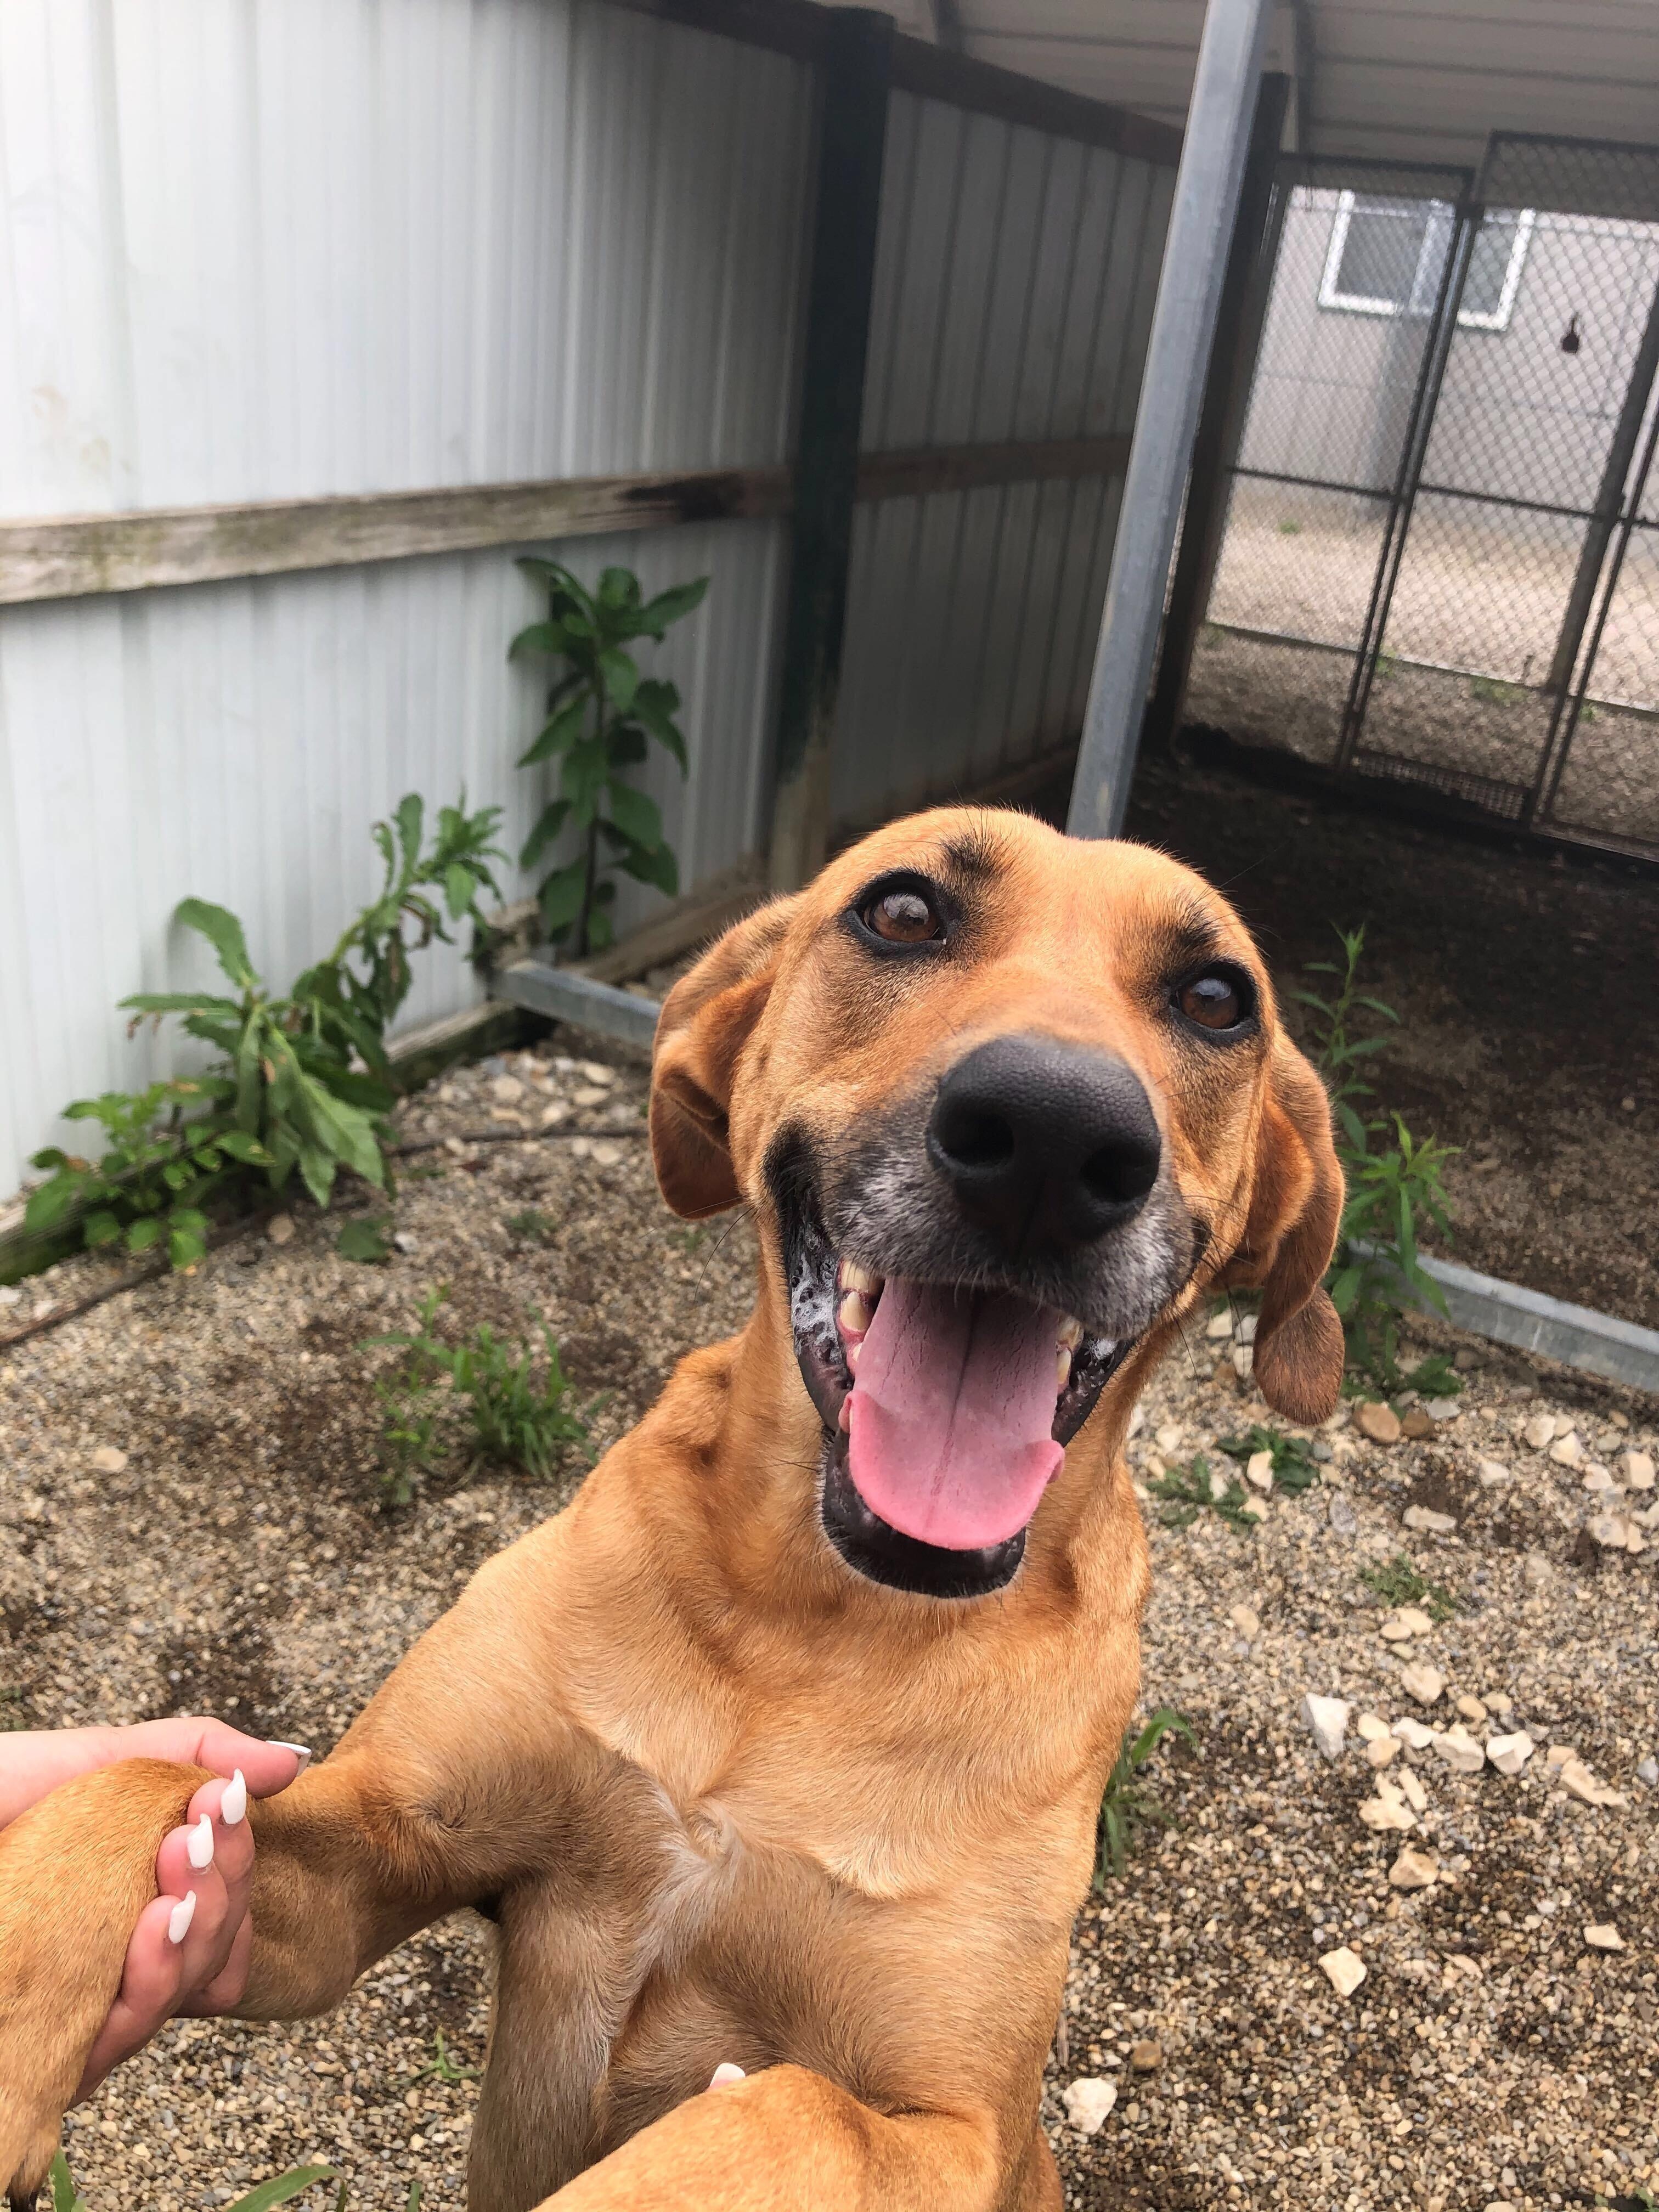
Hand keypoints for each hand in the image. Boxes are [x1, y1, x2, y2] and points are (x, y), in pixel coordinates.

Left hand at [0, 1719, 307, 2096]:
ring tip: (180, 1866)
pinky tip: (152, 1928)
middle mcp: (108, 1966)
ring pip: (174, 2001)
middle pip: (210, 1956)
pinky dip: (151, 1985)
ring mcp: (71, 2009)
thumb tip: (288, 1762)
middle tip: (202, 1830)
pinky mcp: (36, 2050)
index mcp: (128, 1905)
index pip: (215, 1911)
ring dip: (198, 1929)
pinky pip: (116, 2042)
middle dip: (225, 1888)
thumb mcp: (96, 1758)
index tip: (227, 1805)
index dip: (237, 1868)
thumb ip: (191, 1753)